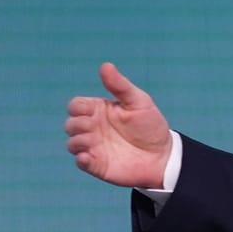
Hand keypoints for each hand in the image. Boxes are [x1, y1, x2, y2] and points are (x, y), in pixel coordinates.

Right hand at [65, 62, 172, 188]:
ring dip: (78, 141)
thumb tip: (105, 66)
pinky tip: (89, 157)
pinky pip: (80, 162)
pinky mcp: (97, 165)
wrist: (162, 156)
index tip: (92, 110)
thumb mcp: (138, 101)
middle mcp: (93, 129)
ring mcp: (94, 148)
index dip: (78, 107)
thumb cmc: (150, 125)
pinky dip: (81, 160)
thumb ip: (120, 85)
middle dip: (77, 124)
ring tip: (95, 141)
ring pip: (71, 144)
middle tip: (94, 126)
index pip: (75, 106)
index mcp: (99, 111)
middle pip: (69, 124)